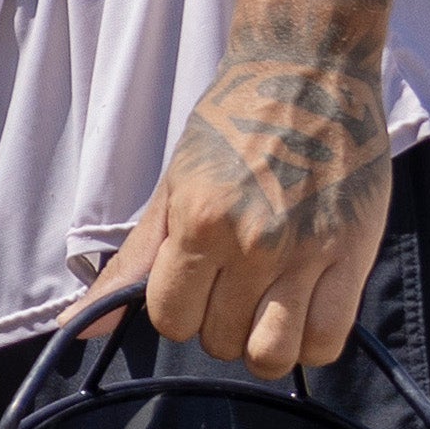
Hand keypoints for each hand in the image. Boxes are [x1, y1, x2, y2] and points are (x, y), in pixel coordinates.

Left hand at [117, 46, 395, 372]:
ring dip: (264, 346)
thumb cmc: (229, 128)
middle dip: (220, 326)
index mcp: (199, 223)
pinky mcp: (354, 254)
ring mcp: (306, 252)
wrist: (306, 74)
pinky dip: (310, 344)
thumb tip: (75, 329)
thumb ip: (132, 263)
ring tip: (267, 312)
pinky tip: (303, 316)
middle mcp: (252, 243)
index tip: (195, 287)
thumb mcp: (171, 189)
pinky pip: (327, 340)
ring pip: (274, 354)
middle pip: (221, 340)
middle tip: (234, 290)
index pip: (172, 319)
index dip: (179, 312)